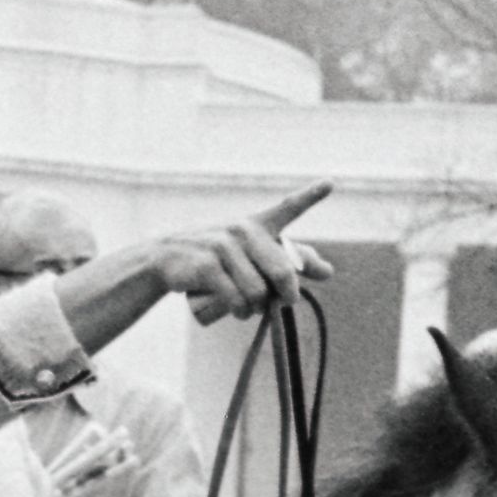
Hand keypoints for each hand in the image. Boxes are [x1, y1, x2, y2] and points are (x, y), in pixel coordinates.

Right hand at [147, 183, 331, 326]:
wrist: (166, 259)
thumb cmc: (217, 257)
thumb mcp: (251, 252)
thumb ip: (290, 260)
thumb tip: (330, 272)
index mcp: (257, 224)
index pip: (287, 208)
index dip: (309, 197)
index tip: (330, 184)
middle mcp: (242, 230)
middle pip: (282, 271)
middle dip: (289, 293)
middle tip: (288, 302)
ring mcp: (223, 246)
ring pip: (258, 292)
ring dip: (257, 308)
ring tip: (248, 308)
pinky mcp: (207, 266)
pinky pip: (236, 298)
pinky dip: (240, 311)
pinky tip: (238, 312)